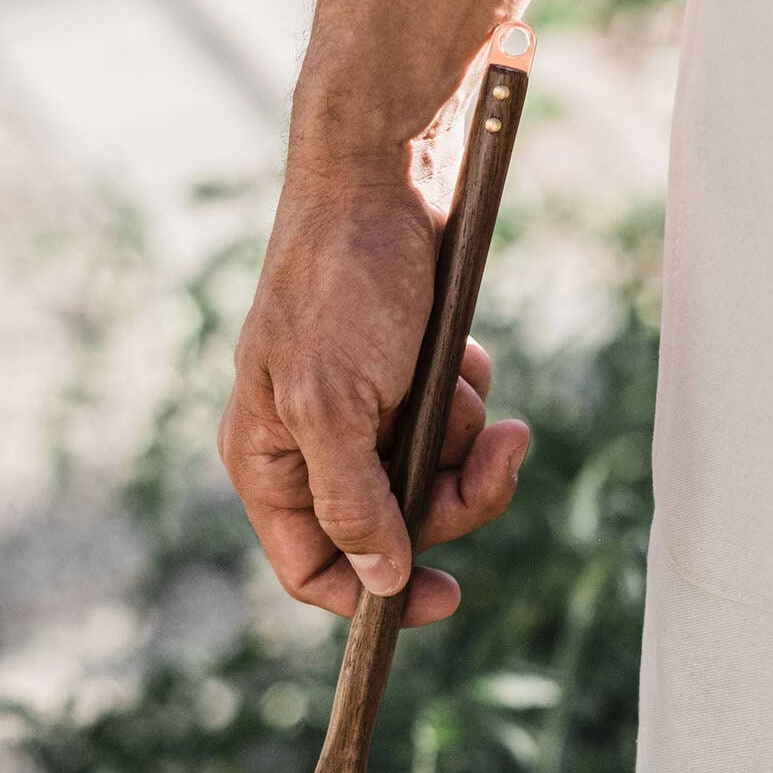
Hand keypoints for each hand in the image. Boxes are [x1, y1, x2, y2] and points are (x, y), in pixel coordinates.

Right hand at [218, 168, 530, 627]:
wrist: (384, 177)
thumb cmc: (341, 283)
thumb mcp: (335, 404)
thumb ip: (352, 503)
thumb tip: (378, 583)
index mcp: (269, 461)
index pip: (311, 568)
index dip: (372, 596)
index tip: (445, 596)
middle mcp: (310, 447)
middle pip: (393, 530)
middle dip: (452, 494)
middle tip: (502, 453)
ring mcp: (360, 413)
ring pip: (432, 478)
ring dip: (465, 436)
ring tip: (464, 378)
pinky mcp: (404, 379)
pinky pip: (453, 425)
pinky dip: (468, 394)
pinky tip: (462, 351)